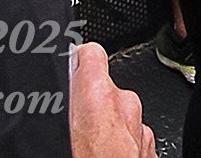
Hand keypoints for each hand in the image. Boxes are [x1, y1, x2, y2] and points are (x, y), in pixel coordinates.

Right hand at [70, 42, 155, 157]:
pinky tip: (106, 155)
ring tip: (91, 147)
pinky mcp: (151, 149)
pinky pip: (132, 137)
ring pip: (120, 116)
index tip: (70, 66)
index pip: (90, 52)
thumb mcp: (60, 133)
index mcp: (97, 94)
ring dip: (108, 127)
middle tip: (75, 127)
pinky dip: (121, 145)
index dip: (78, 58)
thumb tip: (49, 100)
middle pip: (105, 89)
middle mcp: (125, 105)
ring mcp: (141, 128)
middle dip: (92, 105)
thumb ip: (63, 105)